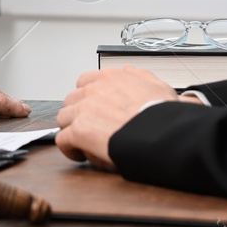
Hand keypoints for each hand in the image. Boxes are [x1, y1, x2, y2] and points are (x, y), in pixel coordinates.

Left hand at [55, 67, 202, 170]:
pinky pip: (62, 139)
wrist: (163, 134)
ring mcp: (84, 110)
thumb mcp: (159, 86)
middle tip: (90, 129)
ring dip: (72, 131)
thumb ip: (141, 77)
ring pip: (64, 119)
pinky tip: (81, 154)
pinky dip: (70, 149)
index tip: (94, 110)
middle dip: (78, 114)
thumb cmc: (164, 116)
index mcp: (111, 78)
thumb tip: (129, 71)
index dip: (88, 98)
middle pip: (71, 100)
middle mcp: (94, 90)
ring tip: (85, 143)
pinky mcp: (79, 131)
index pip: (85, 82)